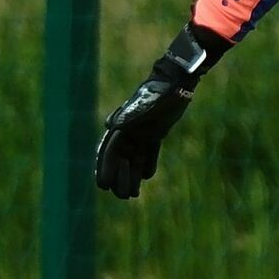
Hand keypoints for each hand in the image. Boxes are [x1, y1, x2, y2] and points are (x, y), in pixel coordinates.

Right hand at [95, 24, 227, 199]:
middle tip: (122, 196)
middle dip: (119, 177)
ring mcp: (141, 131)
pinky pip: (148, 151)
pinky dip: (147, 163)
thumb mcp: (146, 104)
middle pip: (120, 158)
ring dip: (131, 175)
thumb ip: (130, 114)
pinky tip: (146, 177)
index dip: (105, 168)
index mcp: (121, 125)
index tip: (103, 186)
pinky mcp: (155, 131)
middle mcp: (128, 130)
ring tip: (132, 194)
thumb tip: (110, 126)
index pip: (109, 151)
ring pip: (133, 158)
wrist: (176, 81)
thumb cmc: (159, 92)